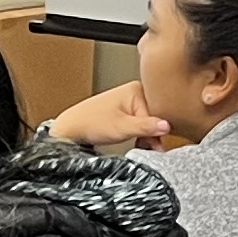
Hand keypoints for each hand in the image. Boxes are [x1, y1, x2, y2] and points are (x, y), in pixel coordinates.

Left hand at [46, 81, 169, 151]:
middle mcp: (135, 92)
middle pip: (156, 115)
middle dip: (153, 133)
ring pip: (149, 121)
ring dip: (147, 136)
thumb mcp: (122, 128)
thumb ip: (146, 127)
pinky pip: (141, 123)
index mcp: (136, 89)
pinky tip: (138, 142)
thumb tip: (167, 126)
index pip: (160, 111)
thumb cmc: (90, 124)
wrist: (70, 129)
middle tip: (149, 147)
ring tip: (141, 145)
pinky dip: (141, 134)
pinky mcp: (125, 111)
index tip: (158, 144)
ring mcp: (130, 101)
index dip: (159, 130)